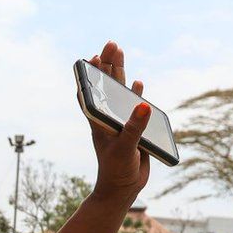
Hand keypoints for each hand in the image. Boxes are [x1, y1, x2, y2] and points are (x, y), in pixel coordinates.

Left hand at [84, 41, 150, 202]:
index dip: (90, 76)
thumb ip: (134, 127)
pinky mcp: (132, 128)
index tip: (91, 57)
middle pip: (106, 86)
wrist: (123, 188)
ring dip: (120, 73)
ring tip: (119, 52)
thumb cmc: (116, 170)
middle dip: (108, 65)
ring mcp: (119, 122)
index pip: (91, 94)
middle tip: (111, 43)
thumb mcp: (125, 148)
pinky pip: (133, 106)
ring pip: (119, 93)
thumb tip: (142, 103)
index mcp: (99, 122)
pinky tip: (137, 83)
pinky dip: (135, 94)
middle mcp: (107, 118)